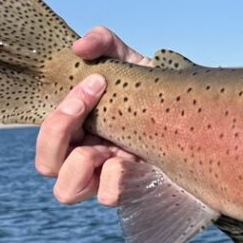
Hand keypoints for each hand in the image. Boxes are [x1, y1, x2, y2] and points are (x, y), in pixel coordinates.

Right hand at [34, 26, 149, 205]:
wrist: (195, 115)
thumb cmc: (154, 92)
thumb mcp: (130, 62)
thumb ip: (104, 44)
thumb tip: (80, 47)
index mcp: (78, 132)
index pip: (47, 136)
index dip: (60, 115)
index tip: (96, 82)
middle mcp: (88, 158)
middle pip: (47, 164)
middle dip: (62, 131)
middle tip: (96, 110)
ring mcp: (109, 179)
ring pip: (67, 191)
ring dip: (85, 163)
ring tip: (115, 147)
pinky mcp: (135, 191)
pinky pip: (109, 198)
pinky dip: (117, 181)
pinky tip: (139, 161)